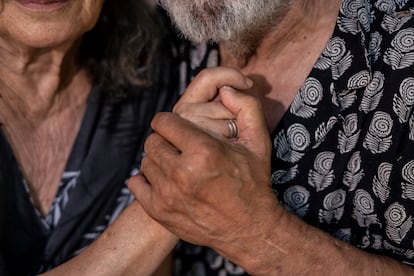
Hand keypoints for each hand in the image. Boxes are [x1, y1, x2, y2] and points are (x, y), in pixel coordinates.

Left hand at [128, 67, 279, 271]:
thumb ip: (247, 106)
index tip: (182, 129)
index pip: (164, 121)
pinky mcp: (159, 211)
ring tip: (179, 165)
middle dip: (166, 140)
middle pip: (153, 140)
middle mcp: (181, 173)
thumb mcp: (258, 141)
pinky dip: (148, 179)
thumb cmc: (253, 182)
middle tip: (183, 148)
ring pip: (146, 161)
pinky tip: (167, 181)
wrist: (249, 228)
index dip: (173, 122)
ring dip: (160, 159)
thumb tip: (225, 88)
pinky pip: (136, 182)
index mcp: (203, 151)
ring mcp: (167, 195)